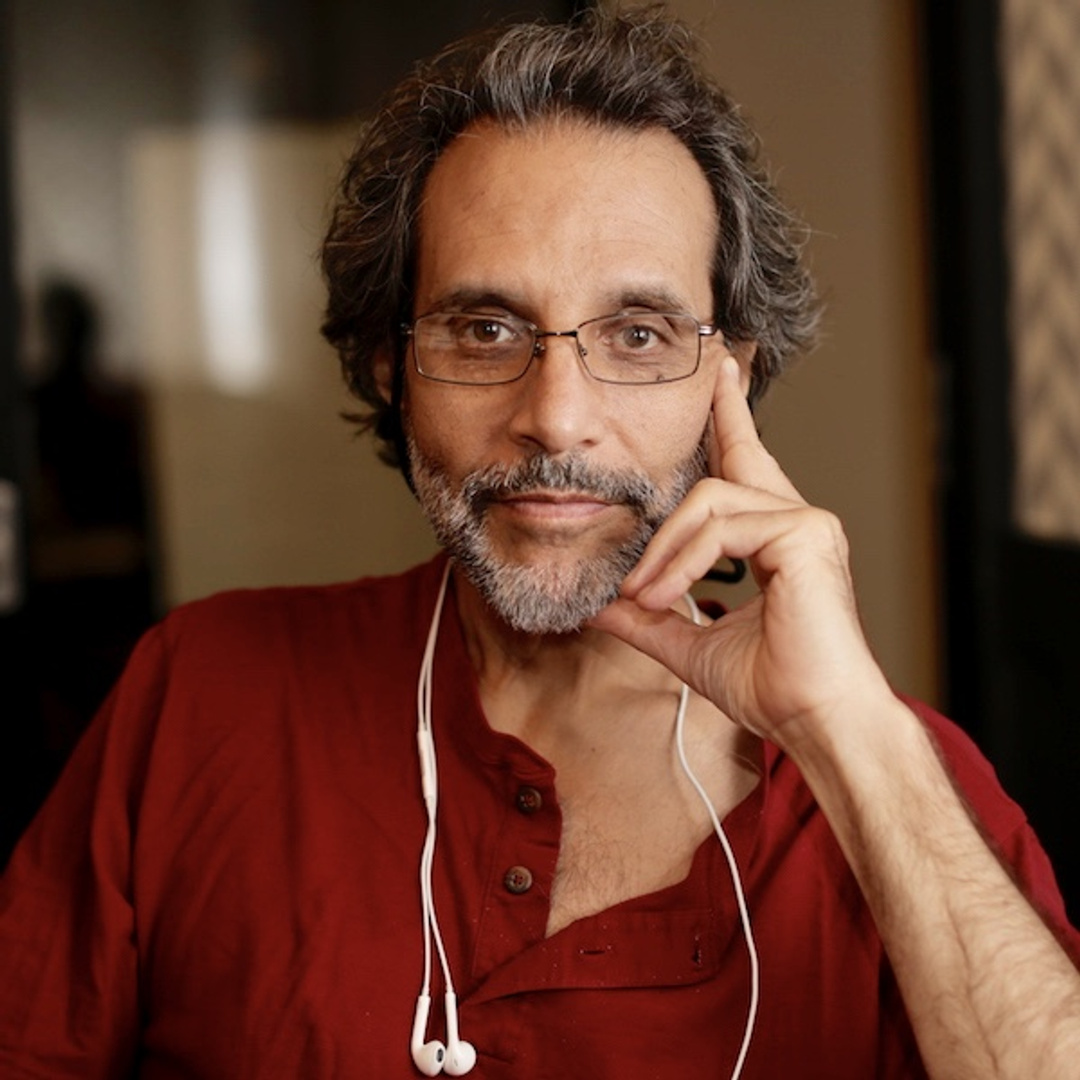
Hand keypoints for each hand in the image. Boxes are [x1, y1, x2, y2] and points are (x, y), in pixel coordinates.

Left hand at [589, 355, 892, 749]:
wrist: (813, 721)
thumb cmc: (770, 687)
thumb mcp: (689, 644)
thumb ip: (647, 619)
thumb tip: (598, 607)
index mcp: (775, 539)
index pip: (746, 470)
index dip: (730, 423)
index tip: (722, 380)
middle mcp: (796, 521)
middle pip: (738, 456)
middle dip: (720, 413)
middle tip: (713, 369)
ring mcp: (805, 523)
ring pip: (710, 501)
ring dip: (662, 550)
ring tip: (640, 596)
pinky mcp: (805, 534)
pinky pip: (722, 529)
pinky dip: (682, 562)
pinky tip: (664, 595)